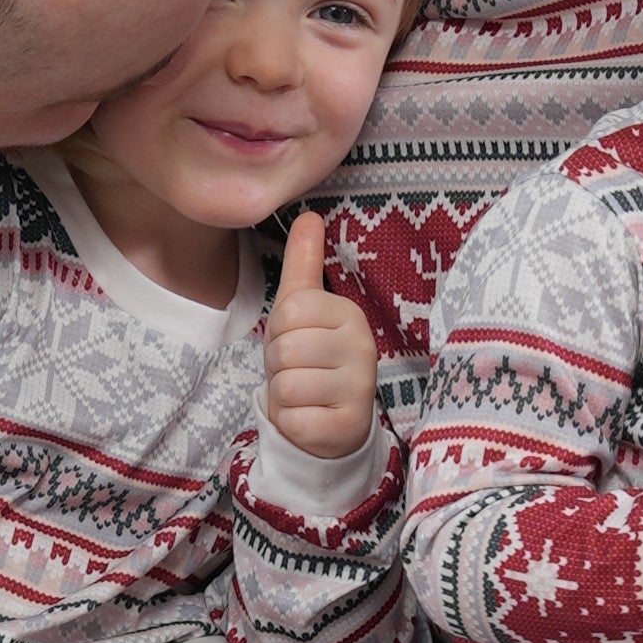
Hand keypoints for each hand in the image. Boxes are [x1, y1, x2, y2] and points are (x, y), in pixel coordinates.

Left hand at [263, 209, 379, 461]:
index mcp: (349, 314)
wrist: (331, 425)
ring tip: (304, 395)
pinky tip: (310, 418)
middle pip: (285, 348)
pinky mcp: (348, 426)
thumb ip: (304, 265)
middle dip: (278, 365)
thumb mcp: (303, 311)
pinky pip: (292, 418)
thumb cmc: (311, 361)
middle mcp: (363, 348)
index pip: (289, 310)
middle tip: (299, 372)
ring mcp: (360, 389)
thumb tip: (308, 216)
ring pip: (286, 385)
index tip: (297, 341)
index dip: (279, 330)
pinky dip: (291, 422)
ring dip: (283, 395)